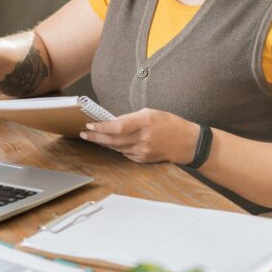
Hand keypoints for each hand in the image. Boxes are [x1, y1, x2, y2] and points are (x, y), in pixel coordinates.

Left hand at [80, 108, 199, 164]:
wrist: (186, 143)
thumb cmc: (170, 124)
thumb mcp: (151, 113)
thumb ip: (132, 118)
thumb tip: (113, 122)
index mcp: (146, 122)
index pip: (118, 126)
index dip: (101, 127)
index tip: (90, 125)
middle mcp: (143, 138)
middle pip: (113, 139)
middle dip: (96, 137)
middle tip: (84, 133)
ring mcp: (143, 151)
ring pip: (117, 148)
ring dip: (103, 143)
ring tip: (92, 137)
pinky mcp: (143, 159)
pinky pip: (125, 153)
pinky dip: (117, 148)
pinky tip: (111, 144)